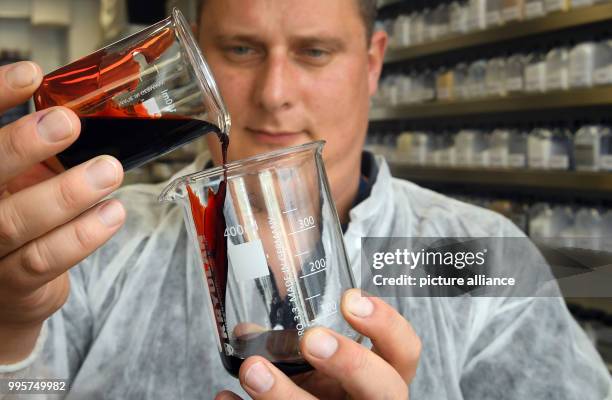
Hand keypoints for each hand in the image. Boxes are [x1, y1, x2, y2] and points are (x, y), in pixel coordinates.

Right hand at [0, 61, 125, 362]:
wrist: (5, 294)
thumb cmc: (17, 218)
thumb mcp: (19, 179)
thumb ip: (35, 150)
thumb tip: (86, 105)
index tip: (31, 73)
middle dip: (21, 145)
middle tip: (67, 122)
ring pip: (14, 221)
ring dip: (65, 193)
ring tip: (109, 170)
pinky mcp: (9, 286)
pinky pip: (43, 259)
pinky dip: (80, 236)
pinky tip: (113, 213)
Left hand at [215, 289, 420, 398]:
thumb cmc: (322, 392)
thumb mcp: (323, 370)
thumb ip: (297, 346)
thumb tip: (247, 331)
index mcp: (382, 379)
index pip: (405, 352)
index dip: (387, 325)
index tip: (350, 299)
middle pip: (384, 389)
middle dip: (351, 363)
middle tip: (312, 340)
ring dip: (285, 394)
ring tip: (251, 370)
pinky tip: (226, 399)